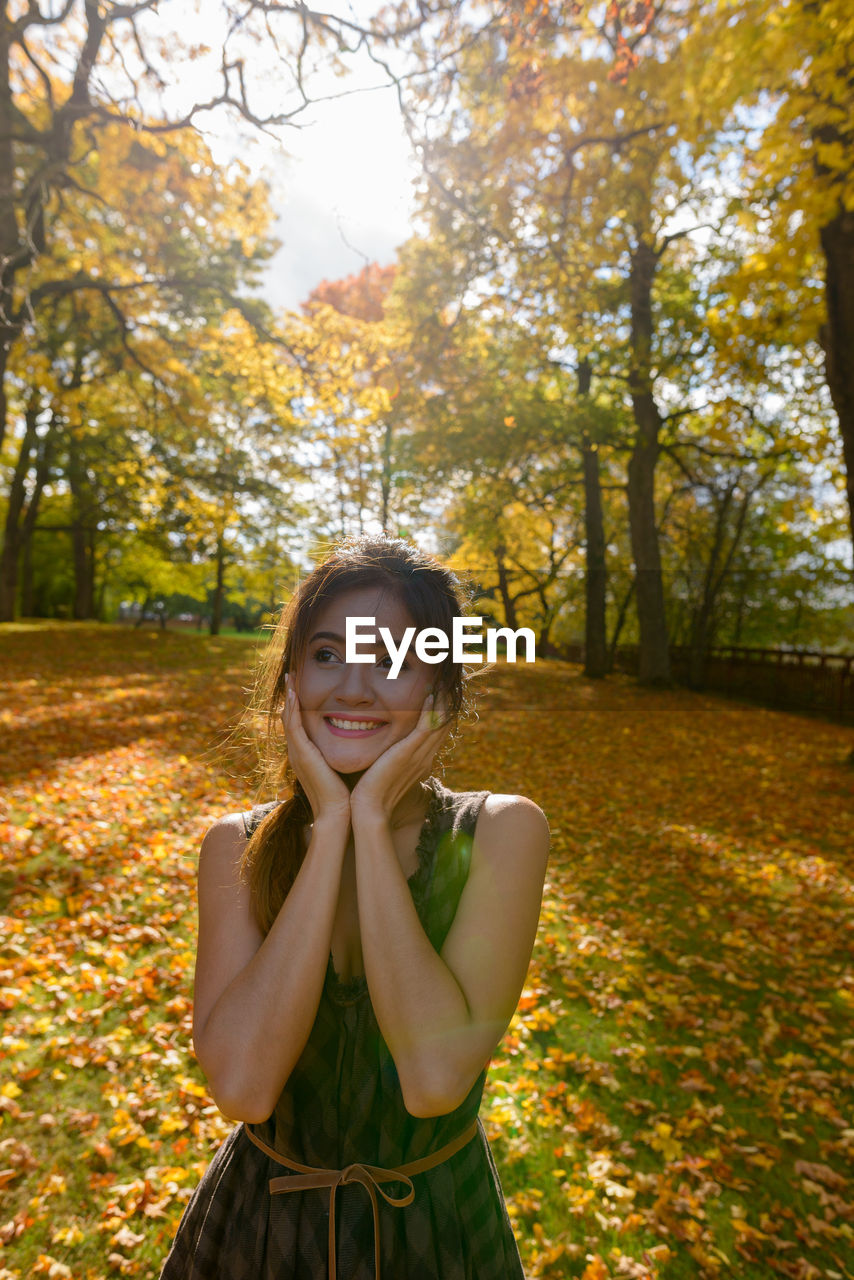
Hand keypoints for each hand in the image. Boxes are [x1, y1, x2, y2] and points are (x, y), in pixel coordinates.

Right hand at [281, 676, 350, 824]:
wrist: (338, 813)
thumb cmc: (345, 793)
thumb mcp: (341, 766)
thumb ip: (343, 753)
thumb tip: (359, 739)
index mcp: (306, 754)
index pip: (299, 722)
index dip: (298, 703)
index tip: (300, 685)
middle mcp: (297, 751)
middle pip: (289, 716)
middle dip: (290, 694)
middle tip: (291, 674)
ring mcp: (297, 752)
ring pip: (288, 717)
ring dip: (288, 695)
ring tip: (290, 676)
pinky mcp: (302, 753)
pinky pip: (293, 725)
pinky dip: (292, 708)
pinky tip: (293, 692)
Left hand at [350, 693, 451, 823]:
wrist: (368, 808)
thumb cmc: (370, 791)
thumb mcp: (383, 768)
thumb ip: (387, 755)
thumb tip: (378, 744)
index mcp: (420, 760)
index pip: (437, 731)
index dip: (440, 712)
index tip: (438, 692)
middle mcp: (425, 756)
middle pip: (444, 724)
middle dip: (446, 702)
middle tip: (446, 681)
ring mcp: (419, 754)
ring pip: (440, 723)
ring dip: (442, 701)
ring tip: (442, 682)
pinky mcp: (410, 753)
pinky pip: (427, 726)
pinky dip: (431, 710)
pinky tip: (430, 695)